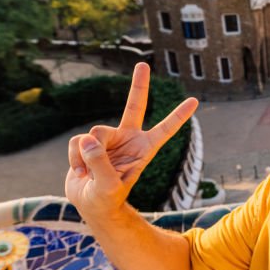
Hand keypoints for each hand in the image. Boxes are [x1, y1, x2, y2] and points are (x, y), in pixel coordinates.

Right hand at [65, 62, 198, 219]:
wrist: (90, 205)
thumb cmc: (106, 199)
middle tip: (142, 65)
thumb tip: (88, 138)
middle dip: (139, 85)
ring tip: (89, 174)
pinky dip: (75, 158)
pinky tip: (80, 171)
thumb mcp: (107, 187)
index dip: (179, 116)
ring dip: (86, 155)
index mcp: (144, 150)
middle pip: (134, 106)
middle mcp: (128, 139)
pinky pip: (77, 142)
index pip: (165, 130)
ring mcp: (108, 139)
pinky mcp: (88, 142)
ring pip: (94, 133)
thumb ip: (100, 163)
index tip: (194, 101)